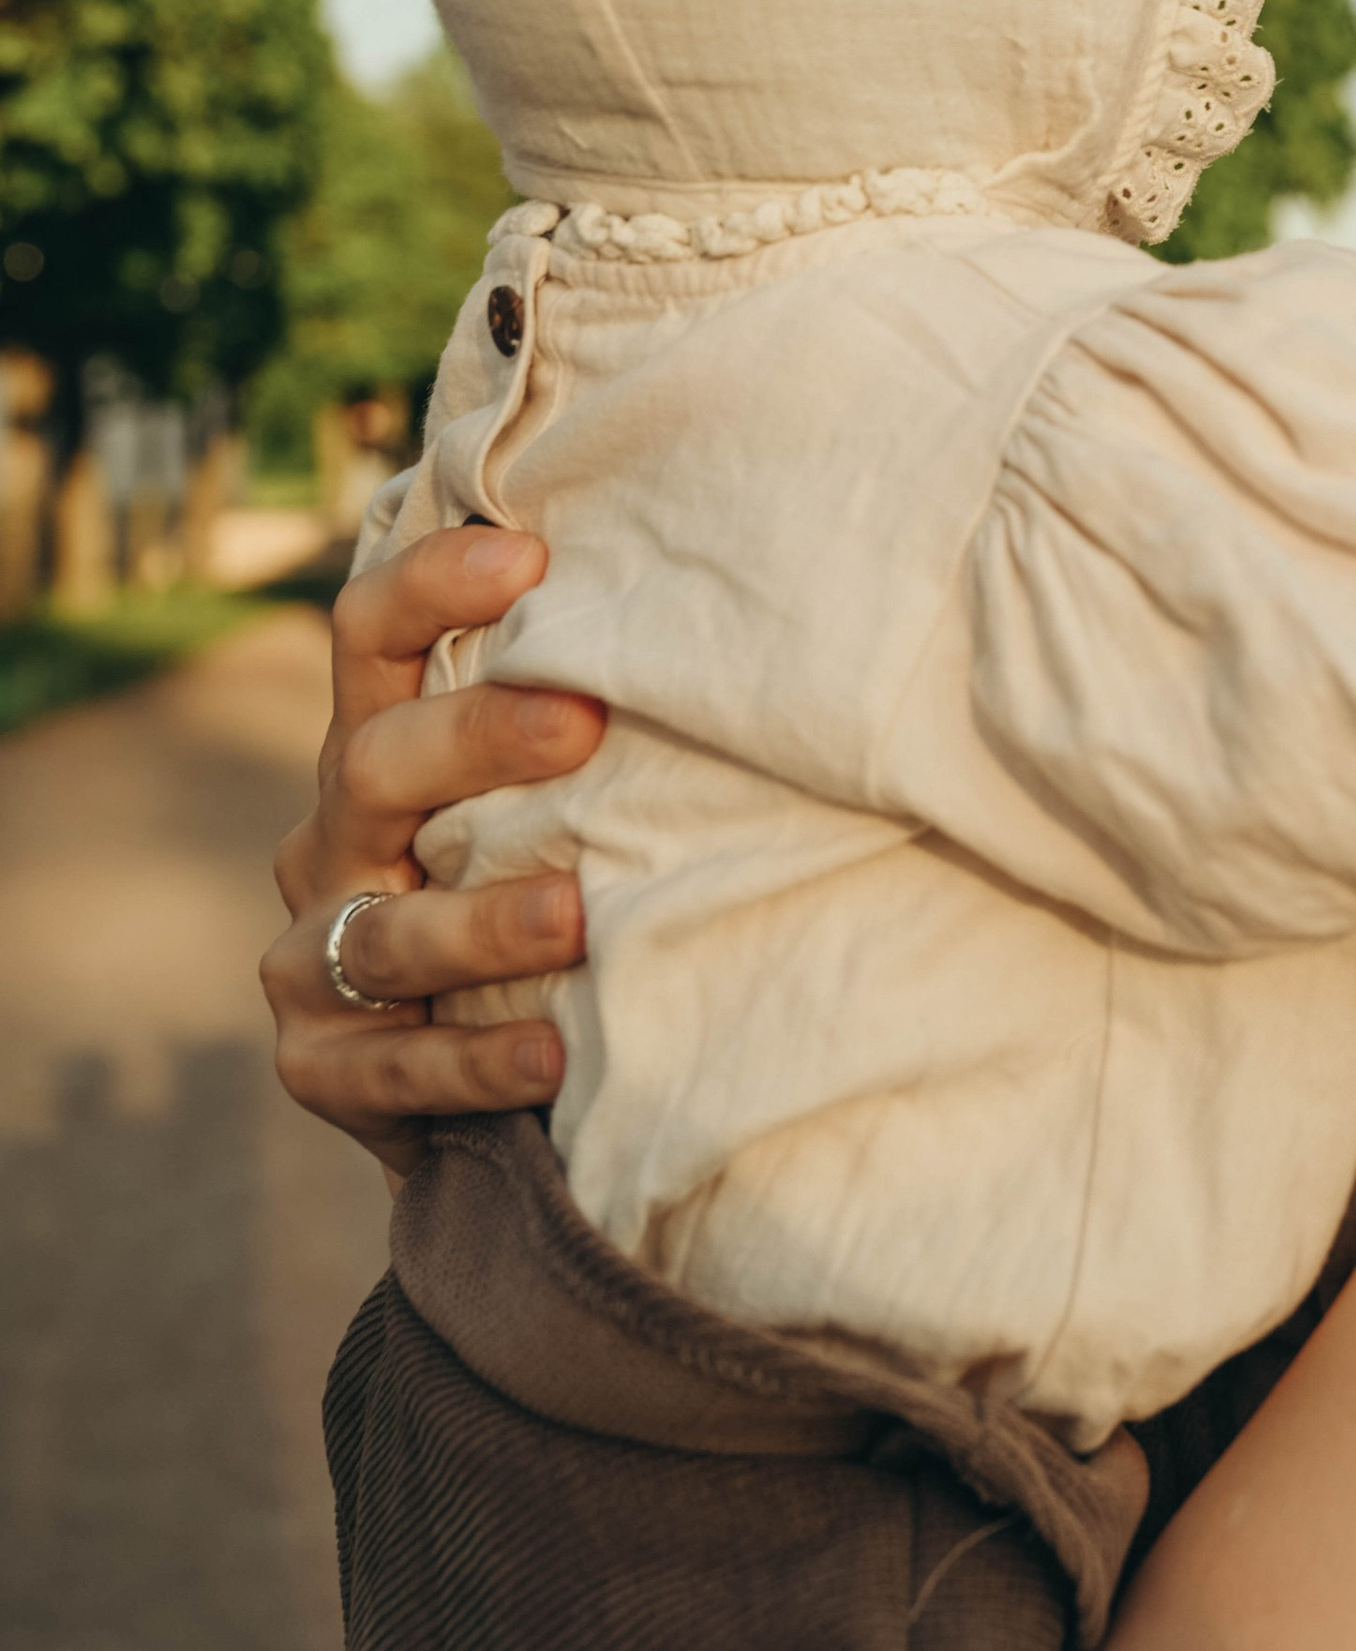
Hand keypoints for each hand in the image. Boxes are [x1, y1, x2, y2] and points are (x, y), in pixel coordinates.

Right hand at [262, 526, 603, 1172]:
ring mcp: (314, 955)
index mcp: (381, 750)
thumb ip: (594, 728)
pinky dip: (474, 1061)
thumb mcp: (553, 806)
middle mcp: (336, 839)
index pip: (372, 638)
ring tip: (579, 916)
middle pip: (374, 762)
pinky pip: (390, 1064)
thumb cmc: (546, 902)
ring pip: (385, 929)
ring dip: (485, 922)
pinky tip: (553, 1056)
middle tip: (584, 722)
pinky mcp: (322, 1066)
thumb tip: (746, 626)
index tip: (531, 555)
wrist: (485, 1095)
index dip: (430, 584)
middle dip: (475, 738)